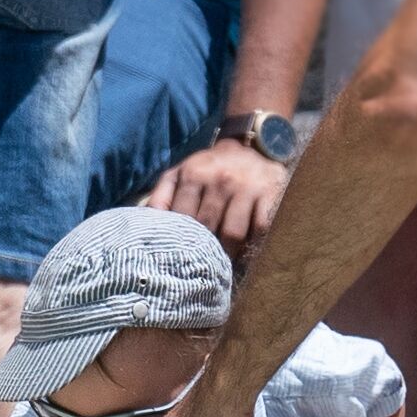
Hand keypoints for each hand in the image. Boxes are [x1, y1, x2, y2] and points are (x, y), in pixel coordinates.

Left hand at [146, 139, 286, 256]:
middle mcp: (219, 179)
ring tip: (222, 268)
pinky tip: (247, 255)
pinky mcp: (271, 193)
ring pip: (232, 233)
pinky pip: (260, 229)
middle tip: (200, 271)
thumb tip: (145, 224)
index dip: (180, 242)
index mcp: (192, 174)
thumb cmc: (210, 168)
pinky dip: (253, 246)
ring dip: (227, 254)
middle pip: (206, 228)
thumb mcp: (180, 173)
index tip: (179, 260)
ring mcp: (246, 186)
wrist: (253, 146)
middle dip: (202, 251)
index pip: (181, 219)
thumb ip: (160, 196)